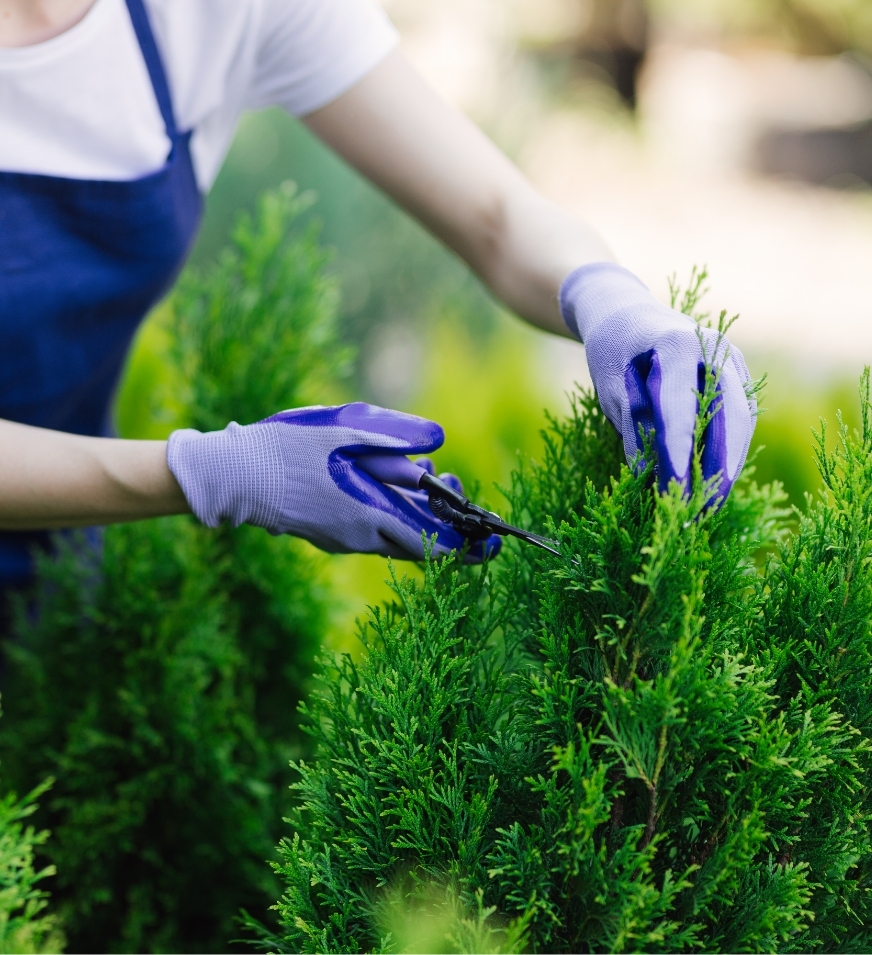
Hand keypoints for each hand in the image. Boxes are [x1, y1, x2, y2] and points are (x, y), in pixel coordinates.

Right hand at [166, 402, 500, 560]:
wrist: (233, 477)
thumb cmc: (286, 450)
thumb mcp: (342, 430)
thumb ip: (392, 437)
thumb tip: (438, 441)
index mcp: (371, 514)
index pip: (434, 543)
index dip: (467, 543)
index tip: (489, 534)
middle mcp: (362, 537)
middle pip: (420, 544)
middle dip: (444, 519)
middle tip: (451, 485)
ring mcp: (344, 541)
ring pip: (397, 537)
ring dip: (418, 513)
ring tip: (425, 476)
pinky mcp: (330, 536)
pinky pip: (374, 532)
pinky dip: (392, 513)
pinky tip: (387, 483)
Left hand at [560, 263, 755, 498]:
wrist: (628, 314)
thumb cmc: (614, 349)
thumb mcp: (611, 385)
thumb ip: (631, 426)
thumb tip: (647, 476)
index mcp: (678, 345)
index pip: (681, 409)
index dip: (679, 454)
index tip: (676, 493)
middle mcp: (716, 349)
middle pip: (729, 417)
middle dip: (718, 468)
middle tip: (703, 513)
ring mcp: (732, 362)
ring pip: (741, 422)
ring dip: (728, 466)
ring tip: (709, 508)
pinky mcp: (736, 377)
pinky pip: (739, 420)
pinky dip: (729, 452)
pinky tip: (714, 484)